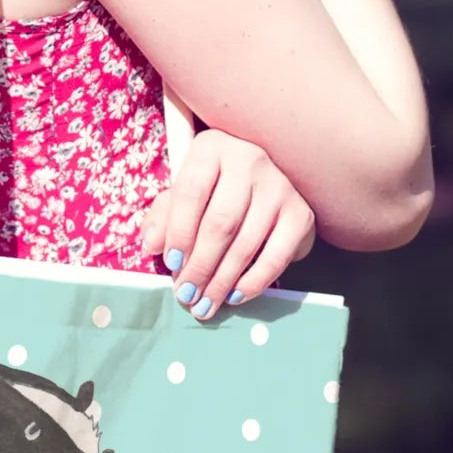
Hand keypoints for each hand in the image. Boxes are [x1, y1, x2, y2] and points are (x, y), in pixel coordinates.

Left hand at [140, 130, 316, 320]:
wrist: (265, 183)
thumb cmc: (214, 189)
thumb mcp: (183, 193)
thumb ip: (163, 216)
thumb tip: (152, 245)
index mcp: (212, 148)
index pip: (190, 192)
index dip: (178, 232)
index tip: (171, 264)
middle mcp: (249, 160)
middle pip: (220, 222)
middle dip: (200, 266)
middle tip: (186, 295)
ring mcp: (280, 186)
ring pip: (246, 243)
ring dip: (222, 281)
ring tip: (205, 304)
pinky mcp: (300, 213)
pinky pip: (276, 256)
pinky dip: (254, 281)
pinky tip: (235, 295)